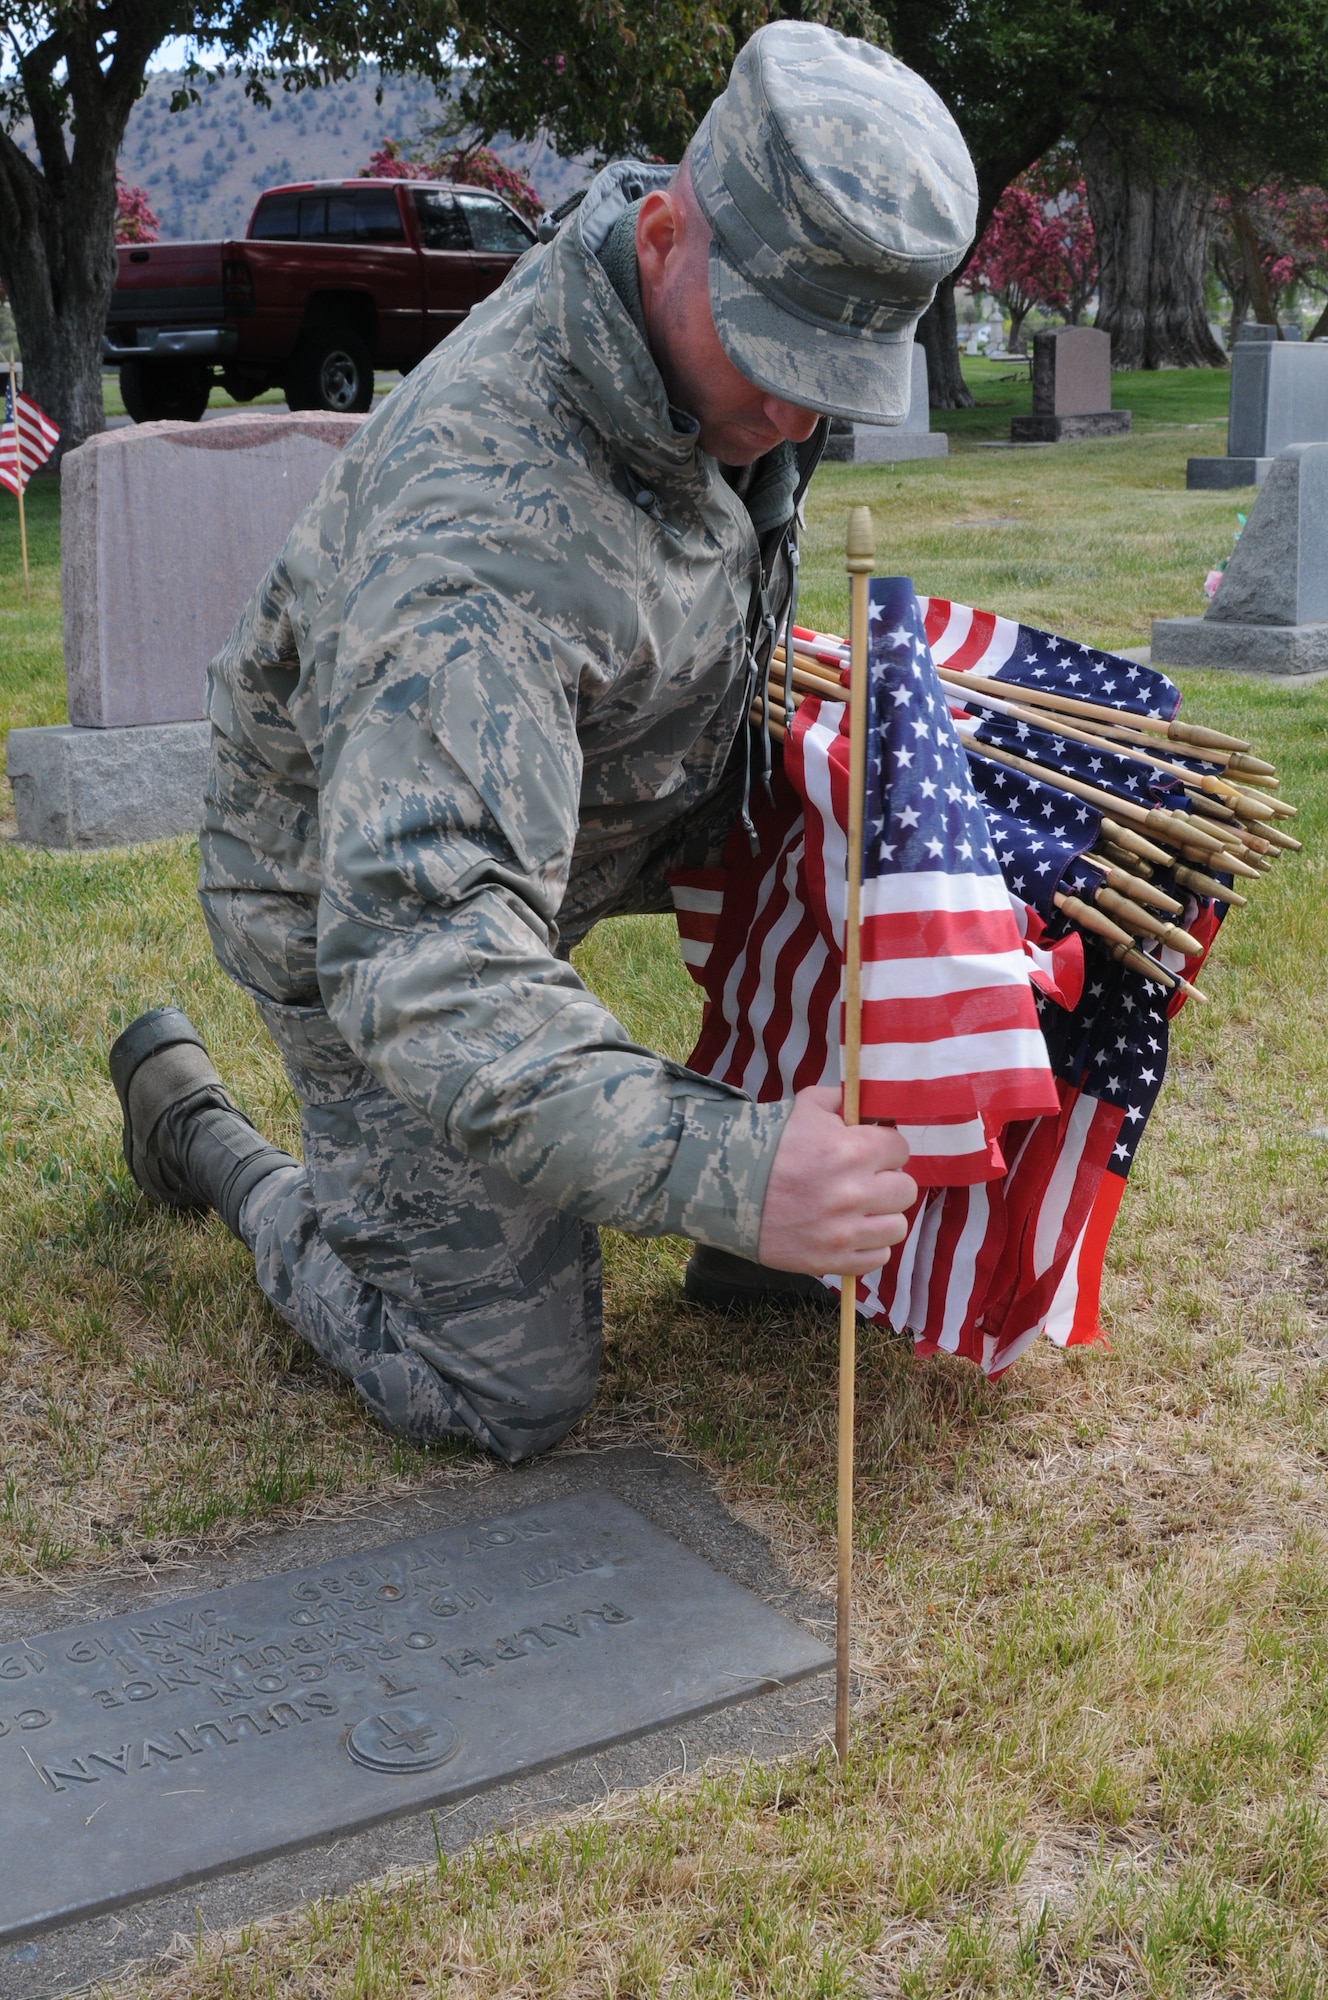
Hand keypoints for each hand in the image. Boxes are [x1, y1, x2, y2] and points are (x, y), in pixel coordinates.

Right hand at [757, 1086, 915, 1275]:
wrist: (723, 1187)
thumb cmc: (767, 1144)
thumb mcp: (806, 1106)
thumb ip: (844, 1101)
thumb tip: (871, 1106)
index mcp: (852, 1150)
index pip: (900, 1149)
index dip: (885, 1148)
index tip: (870, 1151)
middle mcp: (854, 1193)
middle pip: (906, 1190)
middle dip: (887, 1181)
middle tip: (866, 1181)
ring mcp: (844, 1231)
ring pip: (897, 1227)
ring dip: (881, 1216)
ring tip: (859, 1210)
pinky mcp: (832, 1260)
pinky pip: (878, 1258)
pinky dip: (868, 1246)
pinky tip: (849, 1232)